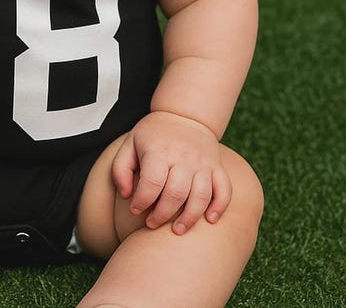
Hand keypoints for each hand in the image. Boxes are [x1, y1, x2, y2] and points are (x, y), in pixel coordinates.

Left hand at [111, 111, 231, 234]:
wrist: (185, 114)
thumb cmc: (153, 135)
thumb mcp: (129, 144)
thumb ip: (120, 169)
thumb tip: (126, 195)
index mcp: (159, 150)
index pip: (152, 183)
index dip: (141, 201)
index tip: (135, 209)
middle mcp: (184, 156)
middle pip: (176, 194)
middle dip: (162, 215)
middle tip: (152, 224)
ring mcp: (203, 162)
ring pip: (201, 196)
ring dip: (189, 218)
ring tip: (177, 230)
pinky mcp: (217, 167)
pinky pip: (224, 190)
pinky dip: (219, 207)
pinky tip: (209, 220)